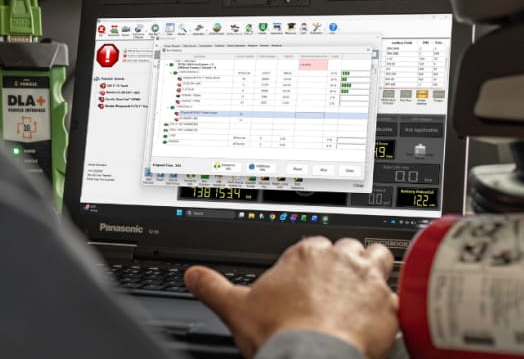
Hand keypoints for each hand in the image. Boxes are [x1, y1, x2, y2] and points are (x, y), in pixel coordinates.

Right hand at [185, 237, 398, 358]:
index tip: (307, 277)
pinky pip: (399, 296)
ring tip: (365, 288)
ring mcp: (367, 281)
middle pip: (348, 246)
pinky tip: (384, 318)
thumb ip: (212, 286)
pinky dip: (392, 306)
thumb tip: (194, 275)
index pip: (313, 245)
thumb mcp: (235, 308)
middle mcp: (338, 260)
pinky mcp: (389, 306)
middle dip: (343, 262)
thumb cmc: (280, 332)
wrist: (312, 358)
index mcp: (303, 254)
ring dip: (373, 269)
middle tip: (335, 285)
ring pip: (379, 257)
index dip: (311, 261)